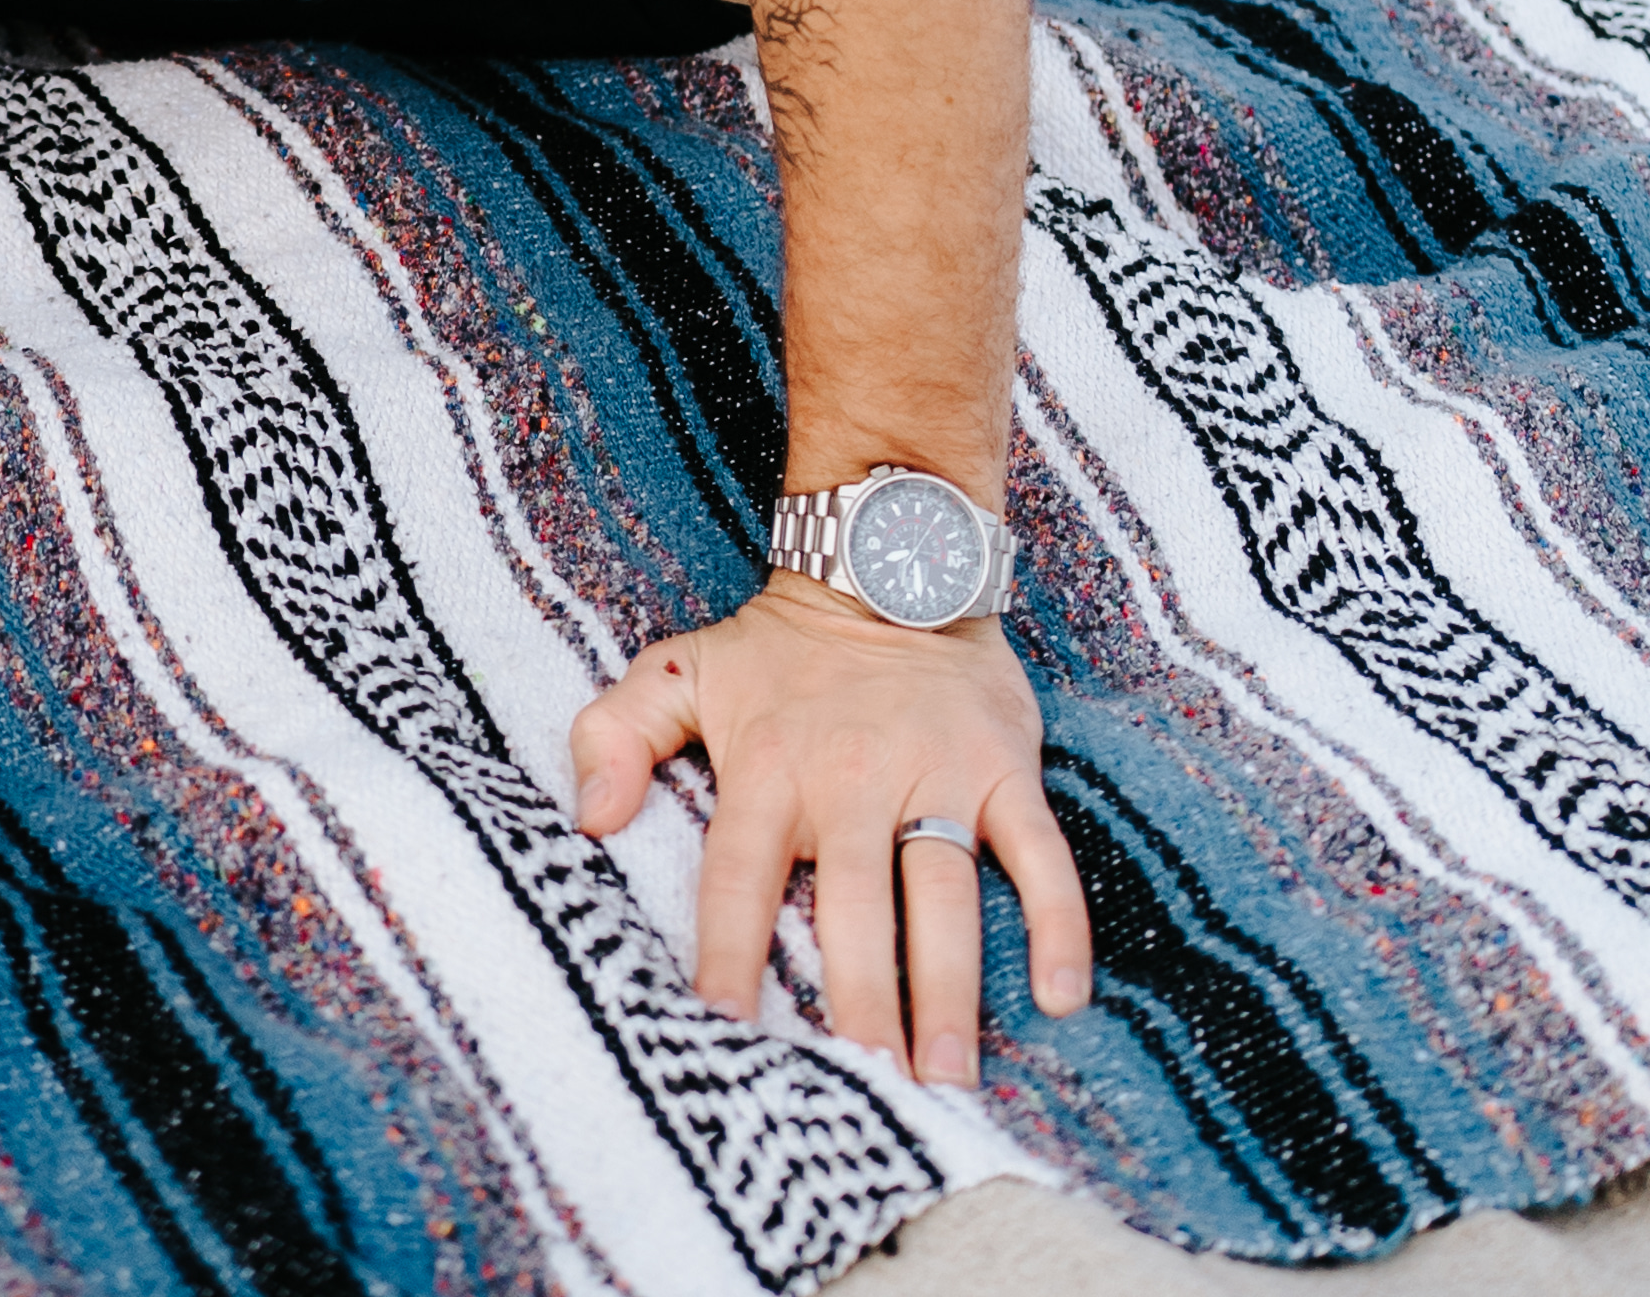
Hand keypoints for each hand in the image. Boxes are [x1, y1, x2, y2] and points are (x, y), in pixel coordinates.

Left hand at [571, 585, 1093, 1083]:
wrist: (887, 561)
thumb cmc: (779, 648)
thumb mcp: (681, 671)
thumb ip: (616, 736)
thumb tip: (587, 819)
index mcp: (768, 769)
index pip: (738, 874)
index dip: (727, 948)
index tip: (723, 1029)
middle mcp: (849, 779)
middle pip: (851, 906)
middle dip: (858, 999)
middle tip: (866, 1087)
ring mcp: (933, 774)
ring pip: (941, 894)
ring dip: (945, 987)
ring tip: (945, 1075)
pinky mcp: (1003, 768)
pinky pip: (1039, 854)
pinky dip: (1057, 922)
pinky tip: (1062, 995)